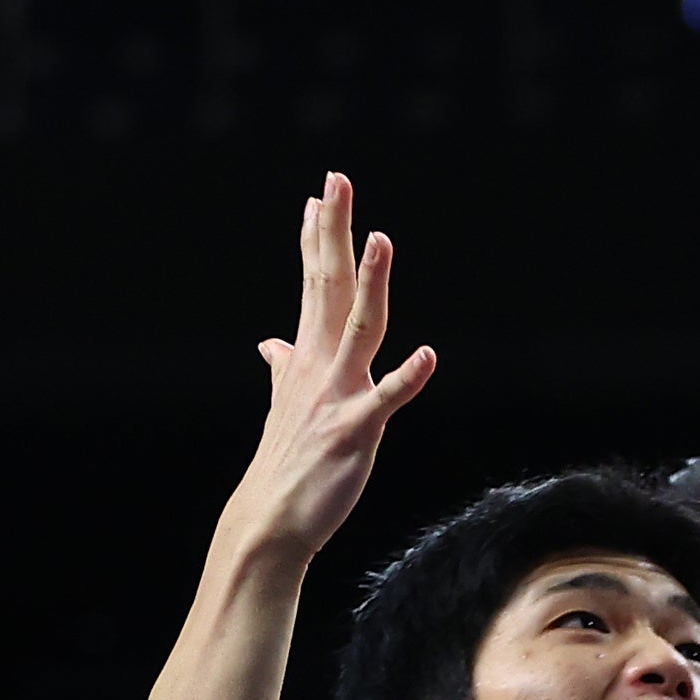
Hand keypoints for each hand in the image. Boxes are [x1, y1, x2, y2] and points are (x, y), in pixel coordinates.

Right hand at [222, 172, 436, 566]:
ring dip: (370, 284)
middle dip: (334, 232)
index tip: (319, 196)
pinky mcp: (355, 431)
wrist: (271, 519)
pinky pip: (386, 399)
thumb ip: (283, 368)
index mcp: (307, 358)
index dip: (316, 239)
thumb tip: (270, 342)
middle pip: (328, 285)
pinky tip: (429, 355)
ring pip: (359, 328)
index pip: (312, 284)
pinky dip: (407, 378)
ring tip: (380, 239)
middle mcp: (320, 366)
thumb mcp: (286, 405)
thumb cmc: (287, 463)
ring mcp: (338, 395)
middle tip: (337, 180)